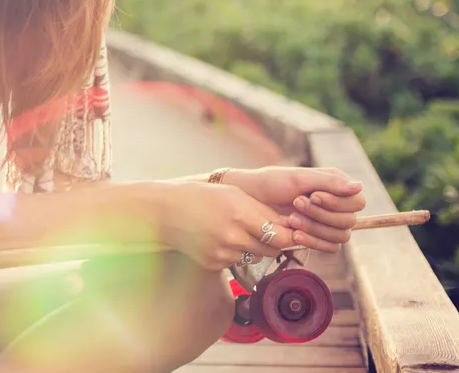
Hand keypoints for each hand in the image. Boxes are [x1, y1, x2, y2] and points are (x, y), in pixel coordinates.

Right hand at [156, 180, 298, 271]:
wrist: (164, 212)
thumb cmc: (201, 197)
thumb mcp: (234, 194)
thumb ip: (264, 210)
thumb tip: (291, 225)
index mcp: (240, 214)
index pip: (282, 235)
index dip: (291, 234)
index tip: (293, 230)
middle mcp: (233, 237)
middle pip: (272, 250)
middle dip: (275, 241)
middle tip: (269, 230)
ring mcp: (222, 253)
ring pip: (255, 256)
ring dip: (254, 247)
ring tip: (237, 230)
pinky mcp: (214, 264)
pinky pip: (237, 261)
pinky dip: (235, 252)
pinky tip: (220, 238)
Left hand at [224, 166, 364, 252]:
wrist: (248, 200)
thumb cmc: (271, 183)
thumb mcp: (297, 178)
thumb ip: (329, 182)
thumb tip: (359, 186)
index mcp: (336, 186)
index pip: (357, 202)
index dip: (338, 202)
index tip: (313, 195)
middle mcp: (336, 205)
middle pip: (349, 221)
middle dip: (321, 214)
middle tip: (295, 203)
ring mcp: (327, 223)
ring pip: (341, 236)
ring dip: (316, 228)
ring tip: (290, 219)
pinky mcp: (317, 238)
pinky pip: (330, 248)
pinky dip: (313, 242)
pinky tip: (294, 234)